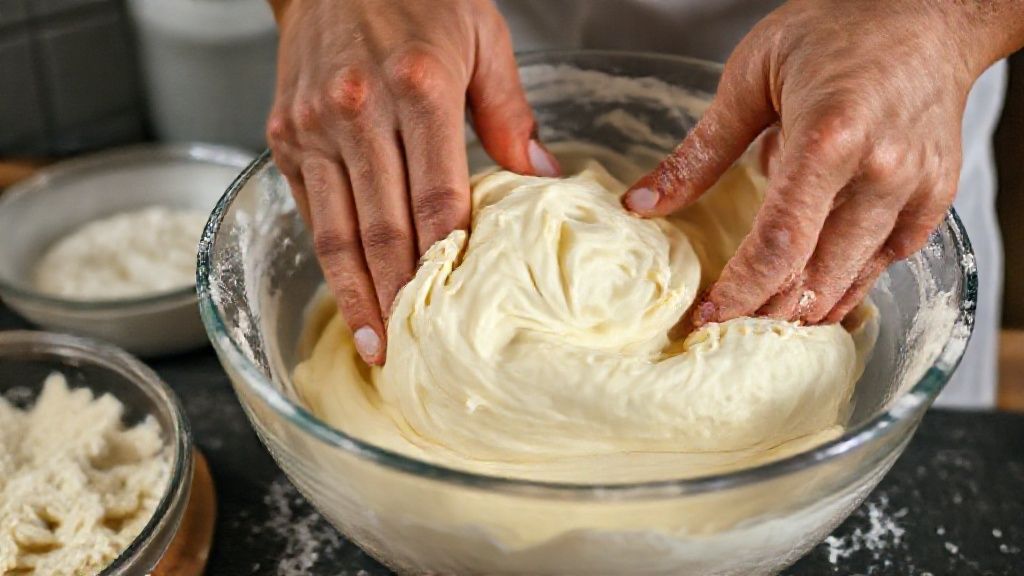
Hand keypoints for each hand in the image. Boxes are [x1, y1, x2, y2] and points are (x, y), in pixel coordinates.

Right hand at [267, 0, 559, 363]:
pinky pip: (309, 206)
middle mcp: (358, 111)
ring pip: (335, 231)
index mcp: (418, 88)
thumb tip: (539, 176)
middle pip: (381, 228)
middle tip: (412, 350)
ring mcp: (313, 125)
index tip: (456, 308)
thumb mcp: (483, 36)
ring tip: (374, 343)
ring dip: (355, 294)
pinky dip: (328, 254)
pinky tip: (346, 290)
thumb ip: (510, 112)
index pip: (437, 198)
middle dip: (399, 297)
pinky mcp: (284, 133)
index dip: (446, 260)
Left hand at [623, 0, 1008, 326]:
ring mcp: (916, 191)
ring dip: (803, 310)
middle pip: (816, 277)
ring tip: (760, 322)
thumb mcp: (750, 77)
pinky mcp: (936, 200)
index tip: (706, 318)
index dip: (740, 292)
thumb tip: (644, 202)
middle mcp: (881, 172)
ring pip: (852, 281)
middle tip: (724, 330)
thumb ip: (700, 151)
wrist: (931, 13)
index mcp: (830, 138)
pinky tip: (810, 290)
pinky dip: (844, 284)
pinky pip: (884, 264)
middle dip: (765, 315)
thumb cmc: (838, 30)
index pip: (779, 245)